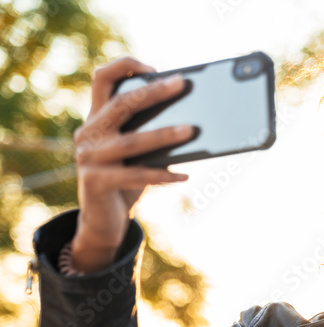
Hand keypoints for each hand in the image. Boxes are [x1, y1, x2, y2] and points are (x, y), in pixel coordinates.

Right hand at [71, 57, 193, 272]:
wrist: (103, 221)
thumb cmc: (126, 180)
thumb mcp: (137, 154)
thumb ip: (151, 135)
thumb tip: (194, 123)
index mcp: (96, 119)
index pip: (102, 79)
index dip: (124, 67)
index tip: (153, 66)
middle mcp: (88, 133)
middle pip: (121, 104)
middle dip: (153, 92)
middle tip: (182, 84)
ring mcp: (88, 158)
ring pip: (132, 142)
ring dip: (164, 135)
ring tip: (192, 130)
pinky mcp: (95, 182)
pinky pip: (136, 175)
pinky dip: (163, 176)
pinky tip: (185, 175)